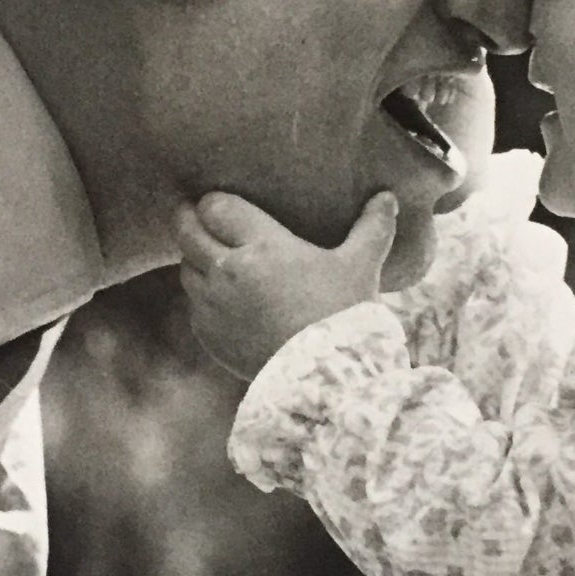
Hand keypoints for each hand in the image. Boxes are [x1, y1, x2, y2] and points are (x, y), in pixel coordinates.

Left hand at [176, 190, 399, 379]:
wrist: (326, 379)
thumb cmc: (344, 314)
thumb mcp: (362, 266)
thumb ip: (372, 227)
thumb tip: (388, 196)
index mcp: (261, 244)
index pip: (215, 206)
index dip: (214, 201)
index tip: (219, 201)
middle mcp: (228, 270)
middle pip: (186, 230)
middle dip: (189, 218)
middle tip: (193, 213)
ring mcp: (213, 306)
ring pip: (186, 268)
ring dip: (195, 259)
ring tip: (209, 255)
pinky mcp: (209, 336)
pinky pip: (194, 306)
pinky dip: (202, 297)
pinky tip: (220, 297)